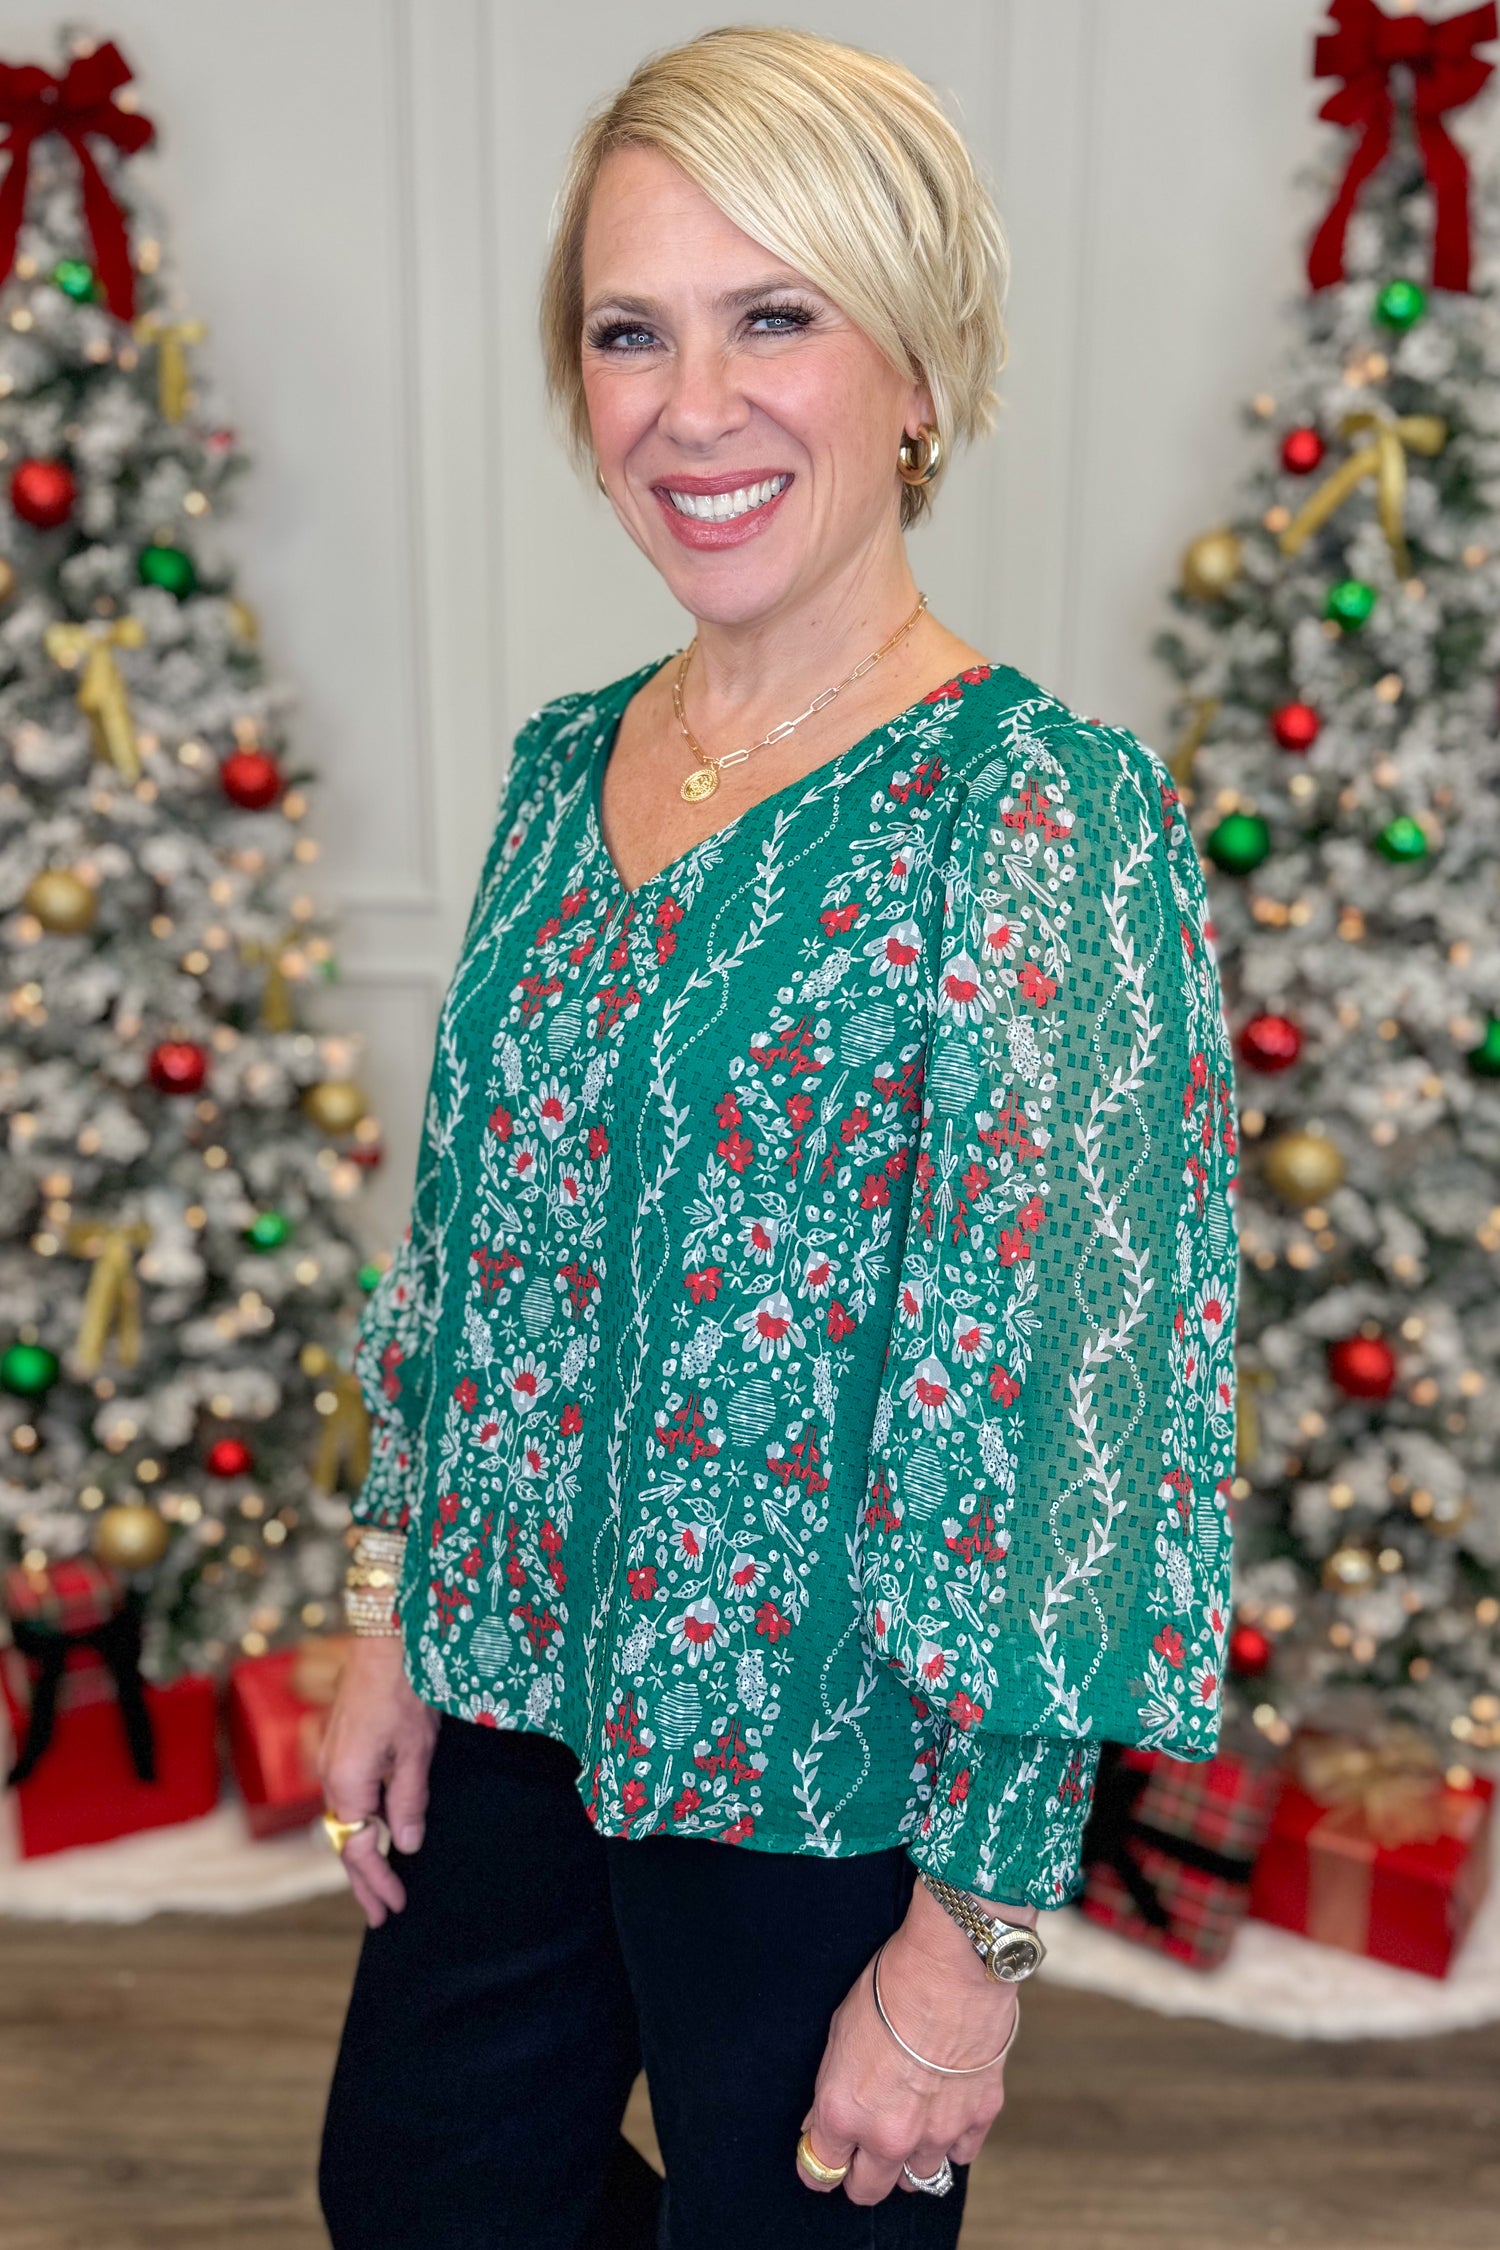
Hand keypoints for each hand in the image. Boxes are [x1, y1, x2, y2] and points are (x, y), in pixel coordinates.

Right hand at [317, 1636, 438, 1927]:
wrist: (385, 1638)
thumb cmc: (405, 1690)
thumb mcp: (417, 1752)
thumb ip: (409, 1802)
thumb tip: (407, 1846)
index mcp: (347, 1783)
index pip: (359, 1850)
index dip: (378, 1883)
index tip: (395, 1909)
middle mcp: (330, 1776)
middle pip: (345, 1840)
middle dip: (364, 1878)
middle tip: (383, 1913)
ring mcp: (330, 1759)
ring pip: (345, 1818)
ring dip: (362, 1850)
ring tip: (383, 1880)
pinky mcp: (339, 1744)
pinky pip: (347, 1796)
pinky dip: (361, 1821)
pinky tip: (379, 1828)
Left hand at [797, 1878, 1033, 2205]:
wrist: (950, 1964)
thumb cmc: (889, 1985)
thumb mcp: (838, 2032)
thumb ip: (833, 2089)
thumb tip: (822, 2120)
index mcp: (845, 2112)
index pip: (821, 2171)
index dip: (820, 2164)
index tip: (825, 2158)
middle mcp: (888, 2135)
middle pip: (868, 2190)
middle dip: (863, 2174)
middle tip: (866, 2148)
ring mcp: (936, 2133)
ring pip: (919, 2179)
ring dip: (912, 2157)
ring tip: (912, 2120)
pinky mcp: (977, 2119)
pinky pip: (961, 2154)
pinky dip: (952, 2140)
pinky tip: (946, 2108)